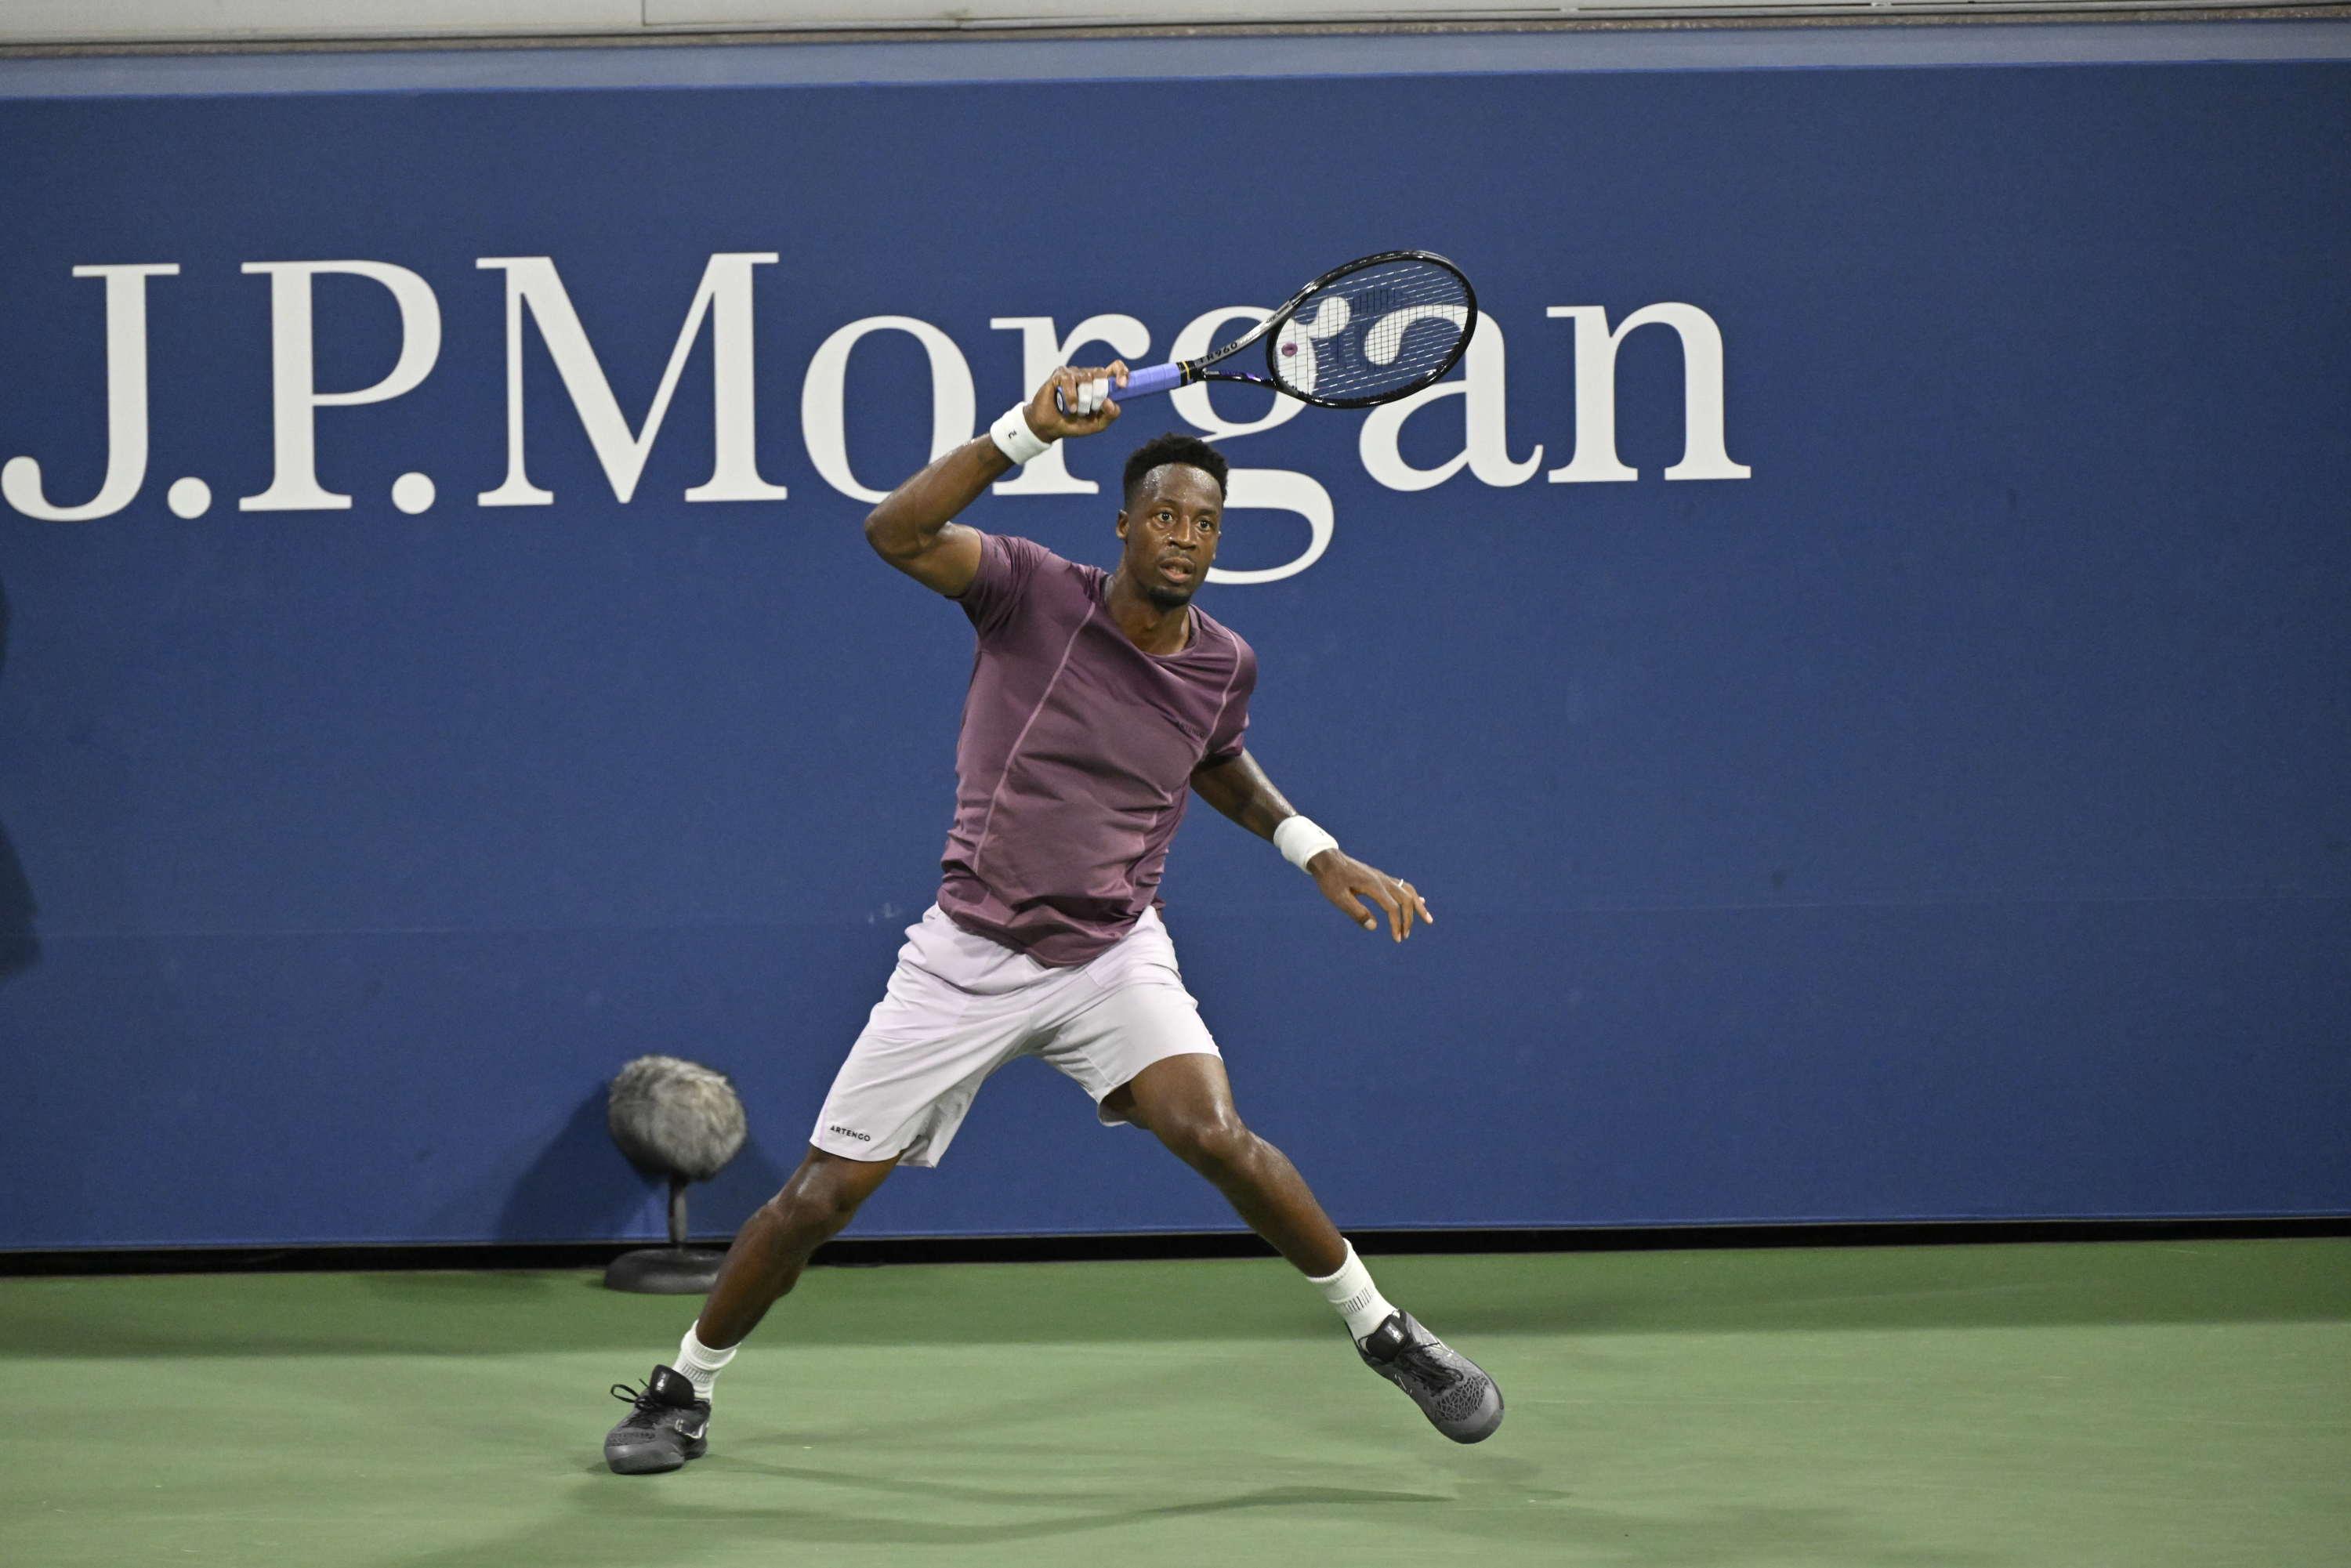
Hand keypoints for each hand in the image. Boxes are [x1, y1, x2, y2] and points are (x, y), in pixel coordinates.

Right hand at [1027, 362, 1128, 441]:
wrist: (1049, 428)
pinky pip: (1070, 381)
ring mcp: (1072, 373)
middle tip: (1092, 408)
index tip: (1122, 386)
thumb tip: (1111, 402)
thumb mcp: (1096, 424)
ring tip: (1076, 411)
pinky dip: (1072, 397)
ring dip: (1084, 400)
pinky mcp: (1058, 375)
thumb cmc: (1072, 423)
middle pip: (1101, 373)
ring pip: (1086, 378)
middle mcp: (1086, 375)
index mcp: (1098, 384)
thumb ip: (1110, 415)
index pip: (1115, 368)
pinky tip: (1070, 408)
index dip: (1122, 372)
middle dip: (1099, 393)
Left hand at [1308, 851, 1433, 942]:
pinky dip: (1412, 896)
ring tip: (1428, 919)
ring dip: (1418, 906)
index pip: (1392, 908)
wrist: (1327, 859)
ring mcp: (1382, 877)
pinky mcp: (1380, 877)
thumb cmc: (1330, 879)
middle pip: (1405, 899)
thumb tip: (1374, 927)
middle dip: (1409, 919)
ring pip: (1408, 890)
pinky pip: (1402, 886)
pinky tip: (1418, 900)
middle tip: (1406, 935)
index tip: (1397, 939)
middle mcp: (1382, 880)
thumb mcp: (1338, 898)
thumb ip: (1356, 912)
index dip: (1397, 924)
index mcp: (1373, 886)